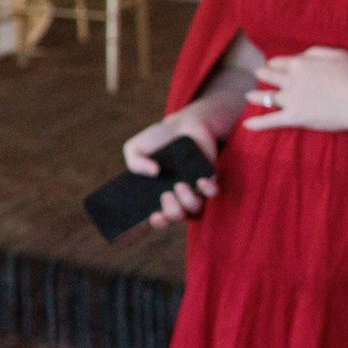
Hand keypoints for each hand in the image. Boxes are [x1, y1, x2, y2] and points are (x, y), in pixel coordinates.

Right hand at [123, 110, 219, 227]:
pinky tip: (199, 181)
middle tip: (166, 195)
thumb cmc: (158, 139)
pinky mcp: (209, 180)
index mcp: (156, 194)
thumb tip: (153, 172)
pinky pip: (212, 194)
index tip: (154, 216)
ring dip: (187, 201)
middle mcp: (176, 196)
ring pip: (194, 209)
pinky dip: (207, 190)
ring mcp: (193, 189)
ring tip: (180, 185)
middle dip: (172, 212)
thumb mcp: (135, 147)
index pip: (157, 217)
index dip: (157, 222)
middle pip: (176, 216)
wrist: (182, 125)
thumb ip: (135, 162)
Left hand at [245, 47, 347, 133]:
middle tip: (260, 75)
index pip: (280, 62)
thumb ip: (314, 53)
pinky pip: (271, 121)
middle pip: (269, 75)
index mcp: (300, 63)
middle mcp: (290, 80)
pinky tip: (246, 125)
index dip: (277, 64)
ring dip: (255, 96)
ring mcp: (290, 99)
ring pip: (265, 97)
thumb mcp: (335, 54)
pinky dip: (258, 124)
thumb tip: (300, 57)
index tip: (275, 65)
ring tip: (249, 96)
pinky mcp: (294, 117)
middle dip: (263, 74)